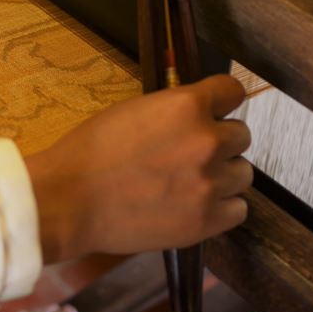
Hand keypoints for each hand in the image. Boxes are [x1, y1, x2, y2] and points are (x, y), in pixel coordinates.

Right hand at [25, 75, 251, 263]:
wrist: (69, 201)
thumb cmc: (90, 153)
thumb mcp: (132, 112)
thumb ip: (174, 112)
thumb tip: (198, 117)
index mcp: (187, 106)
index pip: (233, 91)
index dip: (221, 102)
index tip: (213, 111)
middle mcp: (207, 140)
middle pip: (241, 135)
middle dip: (218, 142)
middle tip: (188, 155)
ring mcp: (211, 183)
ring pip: (243, 173)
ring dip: (222, 175)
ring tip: (189, 183)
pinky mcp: (208, 220)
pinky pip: (238, 209)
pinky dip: (221, 208)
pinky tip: (193, 205)